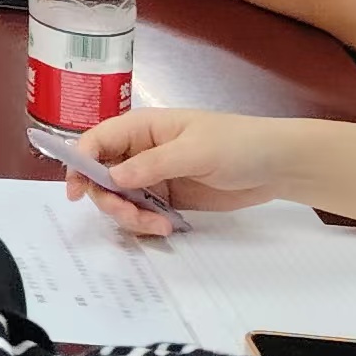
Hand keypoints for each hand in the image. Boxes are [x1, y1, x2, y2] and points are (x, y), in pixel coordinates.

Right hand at [72, 107, 295, 236]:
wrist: (278, 166)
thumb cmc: (238, 144)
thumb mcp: (195, 151)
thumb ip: (152, 165)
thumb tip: (112, 178)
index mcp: (141, 128)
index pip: (96, 142)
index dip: (78, 163)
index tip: (76, 192)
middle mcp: (140, 151)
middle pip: (102, 176)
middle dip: (111, 200)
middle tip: (136, 218)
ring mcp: (153, 176)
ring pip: (120, 199)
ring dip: (131, 217)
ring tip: (161, 227)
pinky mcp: (168, 199)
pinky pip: (142, 213)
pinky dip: (146, 224)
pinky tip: (168, 228)